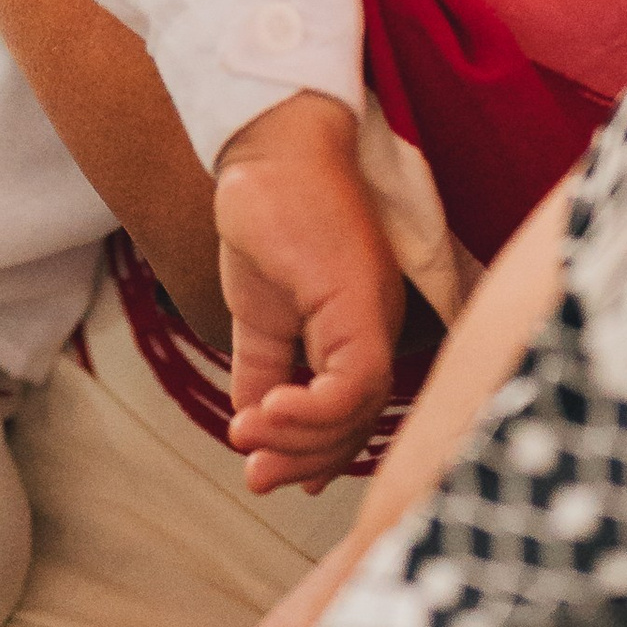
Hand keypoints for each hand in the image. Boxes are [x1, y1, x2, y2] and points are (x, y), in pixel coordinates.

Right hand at [214, 92, 403, 496]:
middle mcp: (377, 327)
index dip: (316, 452)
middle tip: (257, 475)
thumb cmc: (267, 217)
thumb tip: (249, 425)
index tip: (270, 475)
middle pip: (359, 422)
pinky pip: (352, 383)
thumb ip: (260, 369)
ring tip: (251, 443)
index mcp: (358, 330)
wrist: (266, 151)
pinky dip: (310, 413)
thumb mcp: (258, 313)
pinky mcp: (360, 302)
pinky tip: (264, 415)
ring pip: (360, 410)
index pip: (351, 413)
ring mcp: (374, 314)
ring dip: (302, 440)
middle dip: (305, 459)